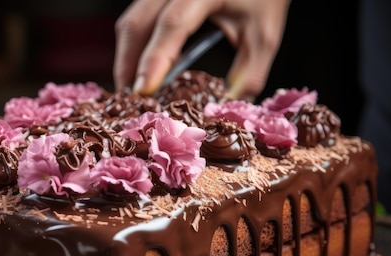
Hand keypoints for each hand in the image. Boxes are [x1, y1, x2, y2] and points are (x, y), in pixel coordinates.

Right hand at [113, 0, 290, 98]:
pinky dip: (133, 49)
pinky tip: (140, 71)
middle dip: (128, 65)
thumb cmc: (261, 0)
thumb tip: (224, 110)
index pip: (173, 24)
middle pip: (137, 23)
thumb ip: (247, 74)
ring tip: (134, 91)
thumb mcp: (263, 36)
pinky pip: (135, 20)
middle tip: (131, 101)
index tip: (144, 91)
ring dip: (127, 59)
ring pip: (130, 22)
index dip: (155, 58)